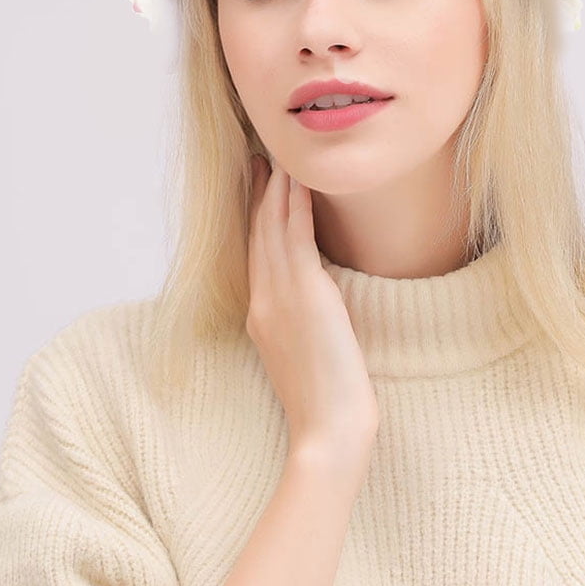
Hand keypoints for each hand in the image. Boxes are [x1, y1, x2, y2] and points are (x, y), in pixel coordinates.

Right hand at [246, 155, 378, 477]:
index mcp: (260, 313)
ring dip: (279, 188)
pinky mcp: (306, 294)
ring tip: (284, 156)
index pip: (256, 251)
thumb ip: (300, 318)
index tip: (261, 184)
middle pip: (258, 232)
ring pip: (274, 228)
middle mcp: (262, 299)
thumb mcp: (303, 351)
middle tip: (264, 156)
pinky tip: (300, 182)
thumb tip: (315, 292)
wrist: (328, 428)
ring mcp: (280, 295)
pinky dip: (296, 206)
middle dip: (262, 192)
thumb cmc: (325, 399)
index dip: (257, 214)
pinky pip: (297, 238)